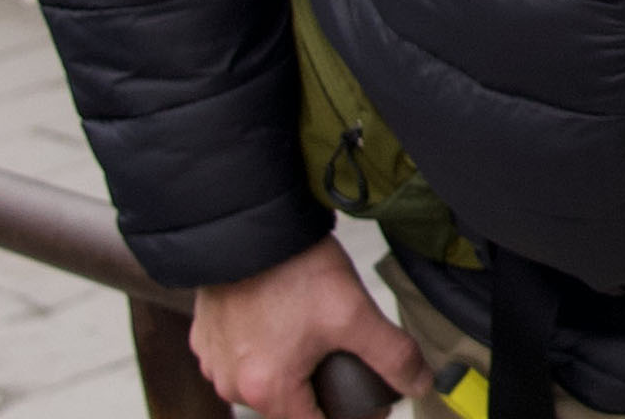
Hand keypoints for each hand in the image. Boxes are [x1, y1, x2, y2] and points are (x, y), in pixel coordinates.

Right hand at [192, 236, 429, 418]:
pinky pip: (238, 357)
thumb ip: (393, 355)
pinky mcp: (205, 336)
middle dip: (319, 392)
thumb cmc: (293, 268)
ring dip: (289, 370)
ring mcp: (214, 360)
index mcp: (267, 389)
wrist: (250, 226)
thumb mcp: (355, 314)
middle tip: (347, 363)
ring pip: (261, 382)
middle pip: (286, 406)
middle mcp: (232, 383)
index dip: (350, 418)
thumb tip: (418, 382)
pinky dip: (262, 349)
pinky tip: (282, 324)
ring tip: (314, 338)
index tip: (371, 404)